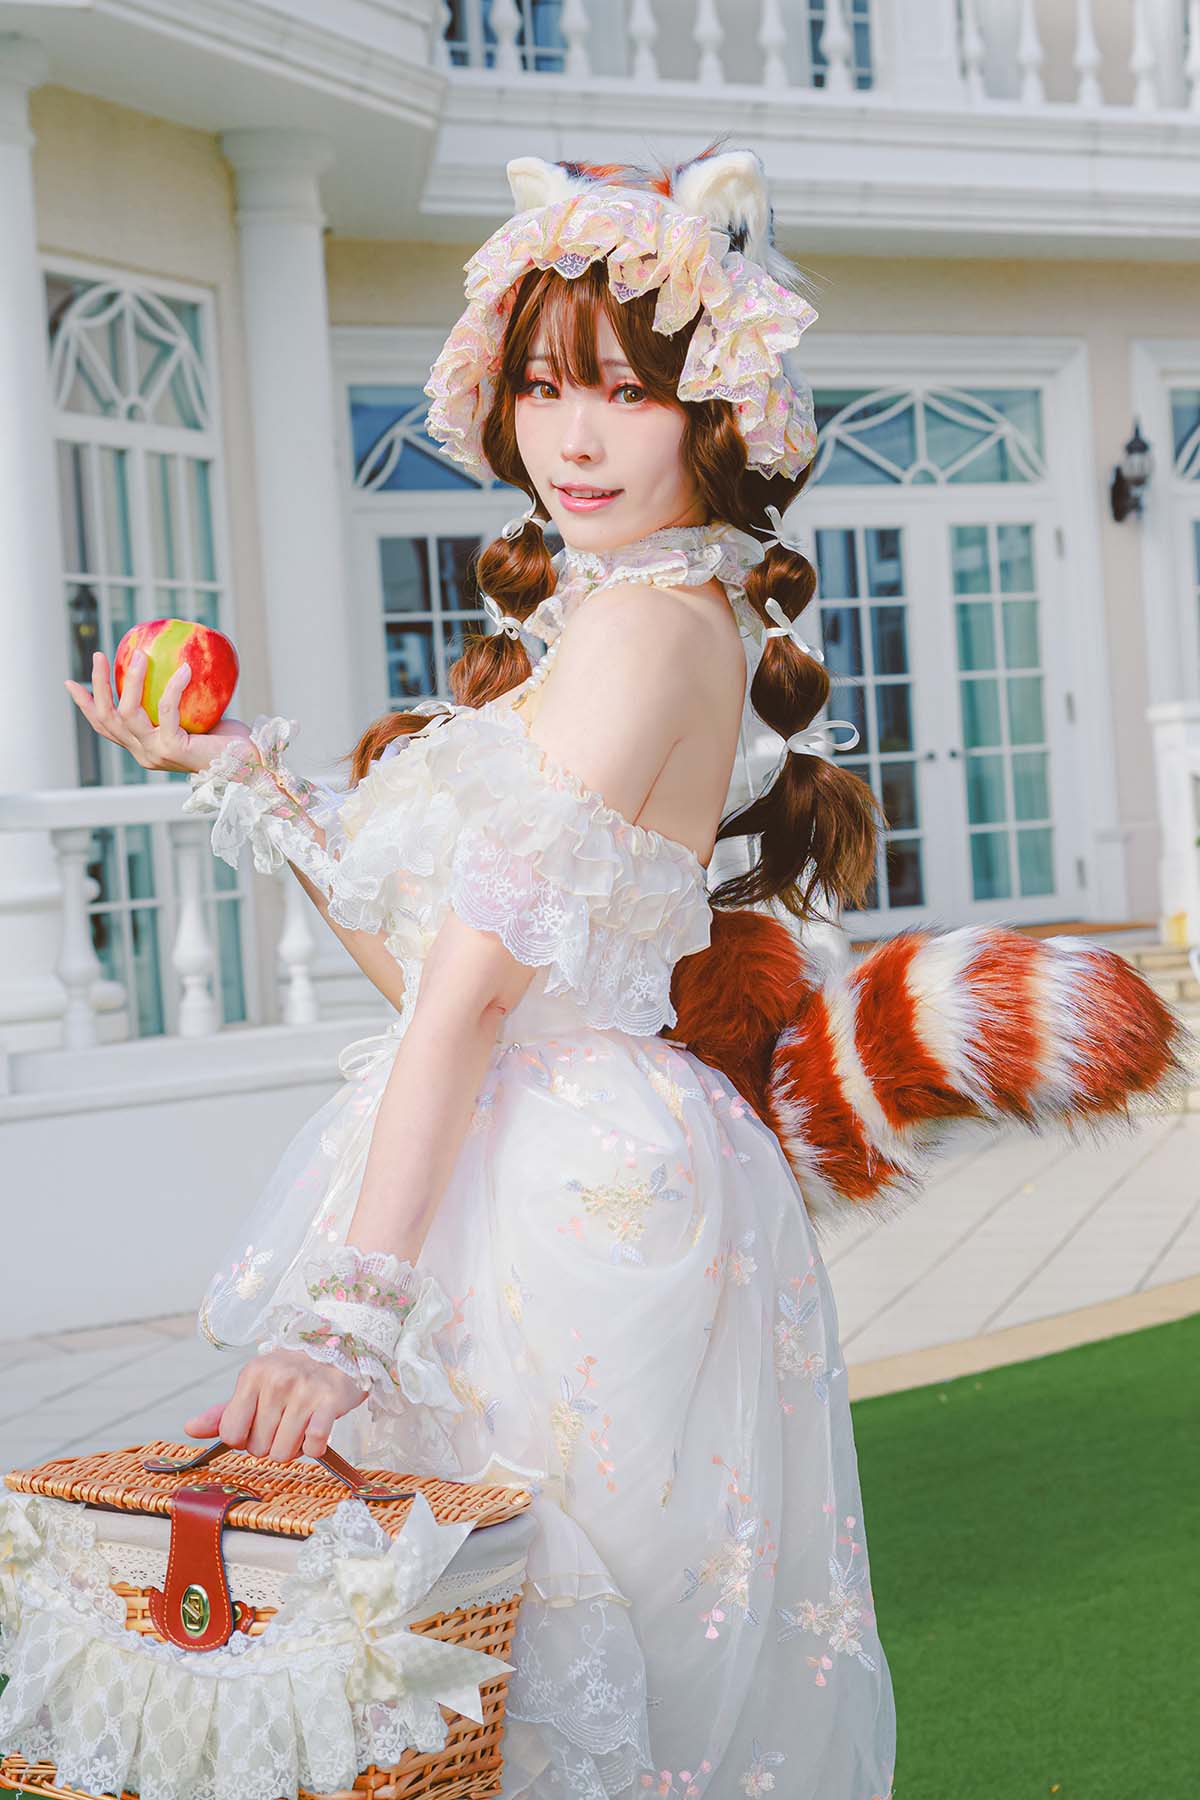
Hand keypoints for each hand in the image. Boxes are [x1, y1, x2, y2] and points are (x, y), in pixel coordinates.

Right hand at [65, 649, 252, 775]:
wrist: (251, 765)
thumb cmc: (228, 741)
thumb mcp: (195, 717)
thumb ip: (178, 701)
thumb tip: (173, 662)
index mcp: (144, 749)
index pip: (106, 728)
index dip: (86, 706)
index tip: (70, 683)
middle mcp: (144, 754)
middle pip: (107, 718)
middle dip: (97, 685)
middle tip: (99, 655)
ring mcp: (156, 753)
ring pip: (127, 711)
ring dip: (130, 679)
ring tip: (137, 653)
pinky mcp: (173, 748)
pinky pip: (165, 708)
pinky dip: (172, 685)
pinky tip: (185, 668)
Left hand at [184, 1348, 368, 1461]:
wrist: (341, 1350)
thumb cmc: (293, 1375)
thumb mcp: (256, 1385)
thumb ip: (224, 1412)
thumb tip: (189, 1428)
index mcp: (253, 1374)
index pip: (231, 1434)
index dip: (245, 1438)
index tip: (259, 1424)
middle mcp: (277, 1379)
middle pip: (258, 1448)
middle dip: (271, 1443)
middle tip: (286, 1421)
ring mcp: (305, 1390)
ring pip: (284, 1452)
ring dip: (294, 1447)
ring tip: (302, 1424)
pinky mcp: (331, 1400)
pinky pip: (314, 1444)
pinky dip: (315, 1447)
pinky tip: (317, 1430)